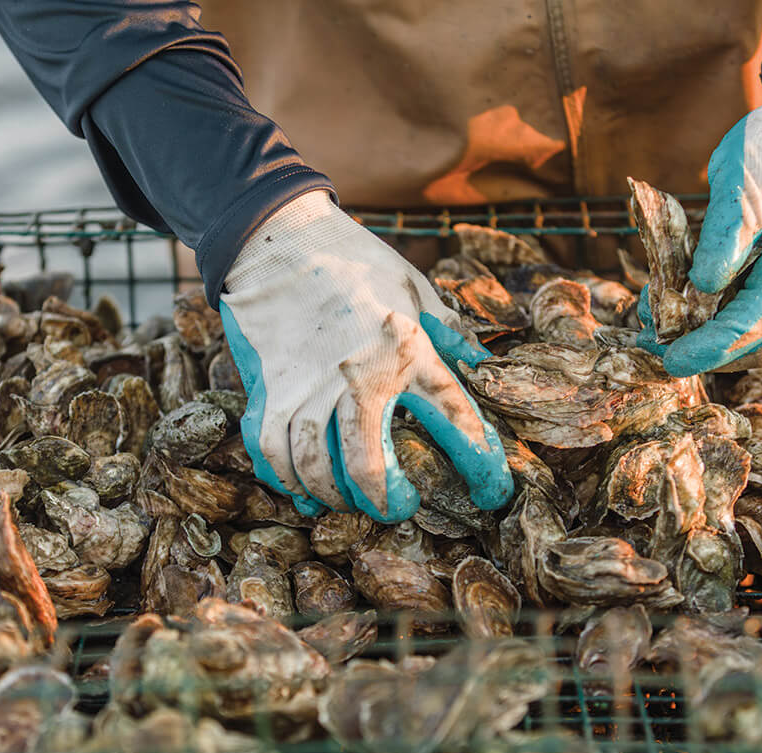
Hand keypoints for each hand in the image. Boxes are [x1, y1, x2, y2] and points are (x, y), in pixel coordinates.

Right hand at [219, 190, 513, 521]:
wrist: (279, 237)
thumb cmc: (354, 261)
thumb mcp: (416, 288)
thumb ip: (451, 332)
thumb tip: (485, 368)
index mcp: (406, 350)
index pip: (455, 419)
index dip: (481, 464)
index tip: (492, 491)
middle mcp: (356, 377)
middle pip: (370, 466)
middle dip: (389, 501)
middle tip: (402, 507)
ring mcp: (306, 388)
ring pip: (316, 469)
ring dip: (338, 495)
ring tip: (354, 498)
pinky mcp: (269, 391)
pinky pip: (273, 454)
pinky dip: (289, 480)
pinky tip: (306, 490)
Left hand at [643, 34, 761, 375]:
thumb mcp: (746, 168)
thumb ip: (729, 226)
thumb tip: (705, 283)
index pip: (759, 317)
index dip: (713, 344)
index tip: (672, 359)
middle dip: (708, 354)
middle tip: (654, 346)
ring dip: (713, 343)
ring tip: (660, 325)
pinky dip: (724, 323)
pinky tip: (685, 306)